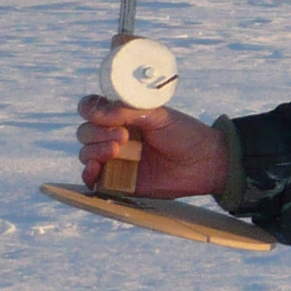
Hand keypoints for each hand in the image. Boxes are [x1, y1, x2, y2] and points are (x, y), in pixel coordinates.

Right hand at [76, 95, 225, 199]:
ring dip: (95, 151)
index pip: (91, 109)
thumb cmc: (185, 134)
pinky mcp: (118, 181)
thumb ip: (127, 110)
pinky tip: (96, 169)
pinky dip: (88, 174)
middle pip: (85, 132)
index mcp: (122, 116)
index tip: (104, 115)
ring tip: (118, 151)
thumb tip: (96, 113)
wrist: (204, 162)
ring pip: (86, 154)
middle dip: (98, 133)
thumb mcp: (158, 115)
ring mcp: (115, 159)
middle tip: (123, 136)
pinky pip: (92, 180)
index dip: (90, 111)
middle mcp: (114, 136)